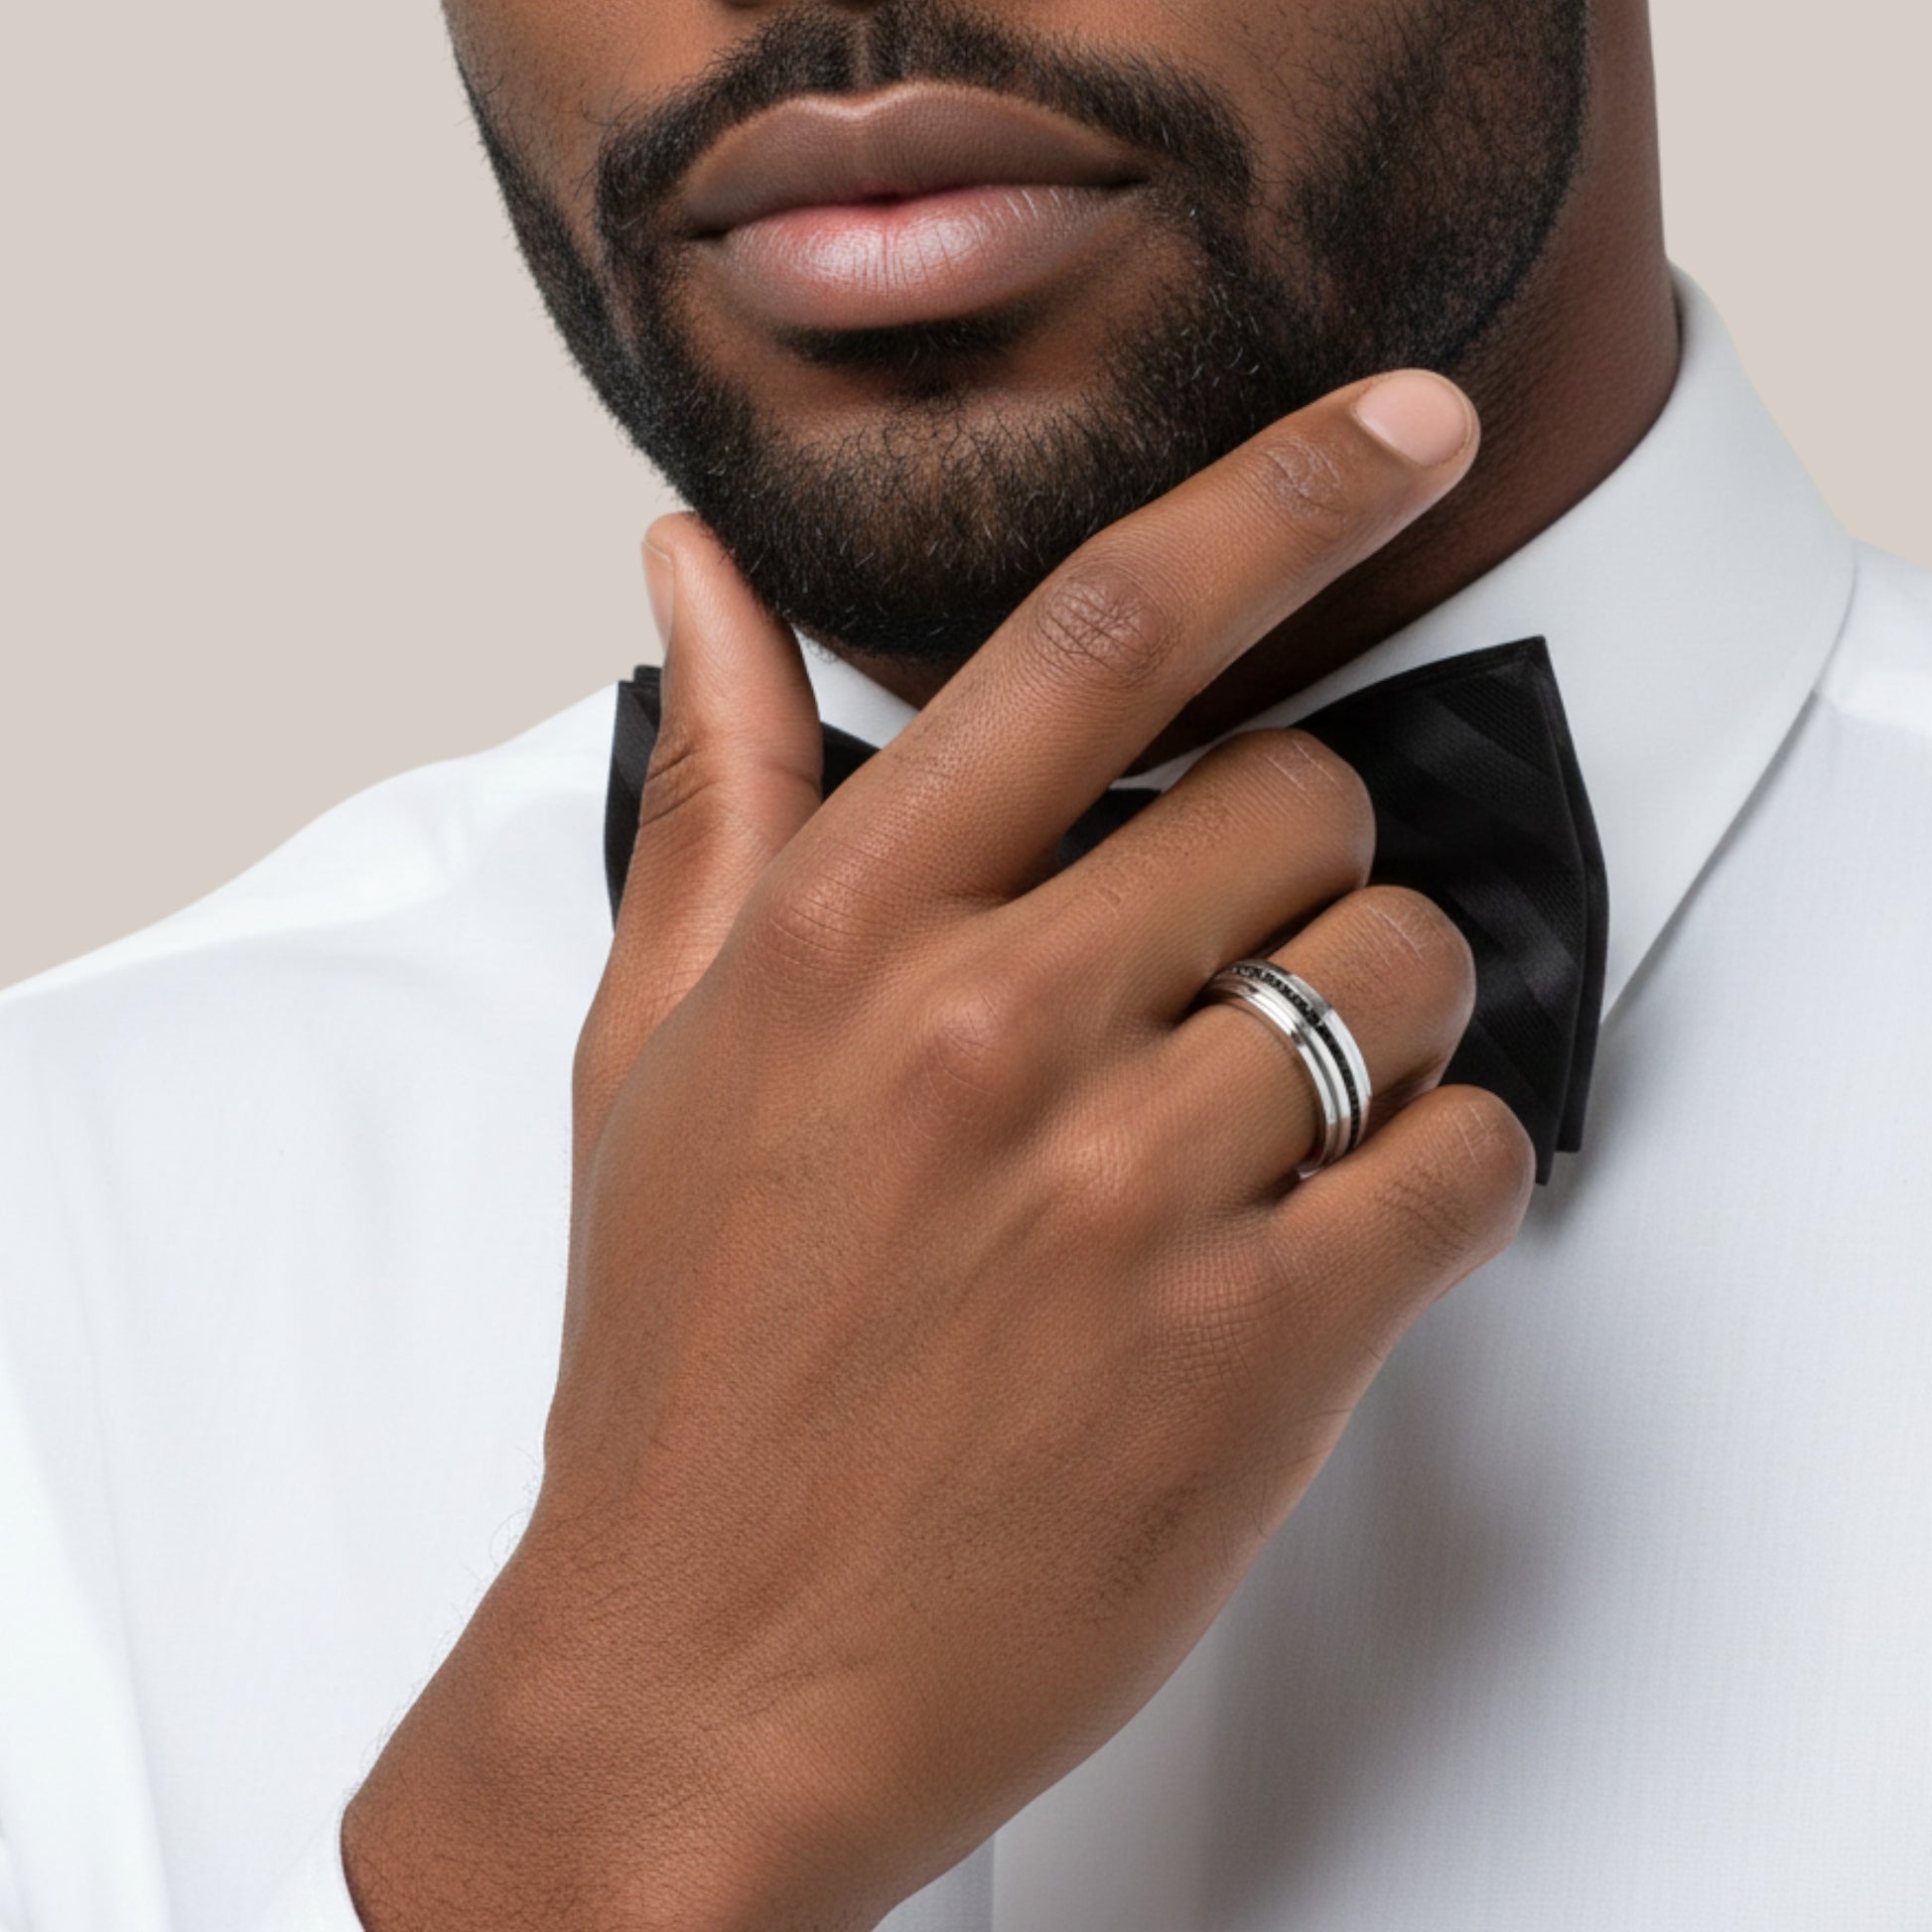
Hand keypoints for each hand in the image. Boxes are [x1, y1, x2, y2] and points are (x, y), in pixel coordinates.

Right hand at [342, 371, 1533, 1930]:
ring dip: (1380, 1016)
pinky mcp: (1248, 1352)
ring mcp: (1126, 1191)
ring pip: (1403, 975)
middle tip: (1235, 954)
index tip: (1402, 429)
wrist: (707, 1675)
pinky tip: (1329, 1222)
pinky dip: (1443, 1170)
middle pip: (1303, 802)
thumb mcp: (649, 1052)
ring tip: (1272, 1103)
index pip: (1104, 632)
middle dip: (1305, 860)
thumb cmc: (681, 1363)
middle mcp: (991, 1031)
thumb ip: (718, 794)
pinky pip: (1463, 1164)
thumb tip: (692, 579)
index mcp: (845, 934)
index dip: (1279, 494)